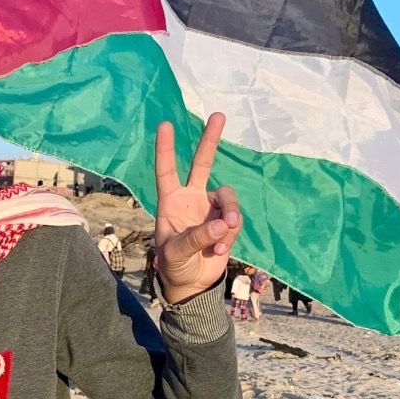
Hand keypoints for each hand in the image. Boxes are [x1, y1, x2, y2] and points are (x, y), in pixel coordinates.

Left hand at [153, 112, 241, 302]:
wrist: (192, 283)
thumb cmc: (174, 266)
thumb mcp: (176, 254)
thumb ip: (197, 238)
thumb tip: (223, 223)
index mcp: (171, 202)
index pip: (166, 171)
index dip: (165, 149)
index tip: (164, 124)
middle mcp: (191, 199)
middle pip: (202, 163)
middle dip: (210, 140)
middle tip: (218, 115)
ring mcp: (211, 208)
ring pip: (228, 198)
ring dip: (230, 215)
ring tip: (225, 235)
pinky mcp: (226, 221)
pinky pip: (235, 220)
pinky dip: (229, 236)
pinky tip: (219, 251)